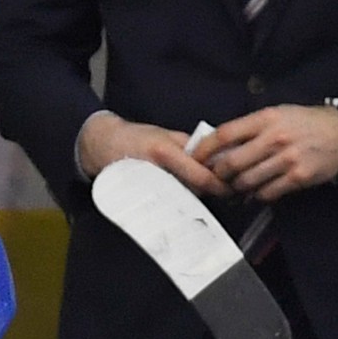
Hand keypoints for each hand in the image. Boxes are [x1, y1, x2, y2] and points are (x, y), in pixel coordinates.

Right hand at [77, 111, 223, 197]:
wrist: (103, 145)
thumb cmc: (136, 137)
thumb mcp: (167, 135)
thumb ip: (191, 148)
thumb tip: (217, 160)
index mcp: (166, 153)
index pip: (203, 177)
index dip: (222, 185)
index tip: (234, 186)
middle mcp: (157, 171)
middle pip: (195, 192)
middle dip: (213, 193)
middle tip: (227, 193)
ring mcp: (147, 186)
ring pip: (183, 199)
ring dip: (198, 198)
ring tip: (207, 195)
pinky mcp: (141, 195)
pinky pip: (168, 202)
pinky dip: (181, 202)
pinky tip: (185, 199)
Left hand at [192, 103, 337, 201]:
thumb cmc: (304, 123)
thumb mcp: (276, 114)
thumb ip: (249, 128)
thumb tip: (216, 146)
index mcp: (265, 119)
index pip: (224, 134)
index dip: (204, 149)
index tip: (194, 159)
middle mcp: (275, 138)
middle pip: (230, 162)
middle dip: (216, 174)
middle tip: (212, 179)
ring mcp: (287, 159)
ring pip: (246, 181)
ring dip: (234, 189)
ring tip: (231, 188)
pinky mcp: (298, 177)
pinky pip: (266, 193)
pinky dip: (254, 196)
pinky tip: (251, 194)